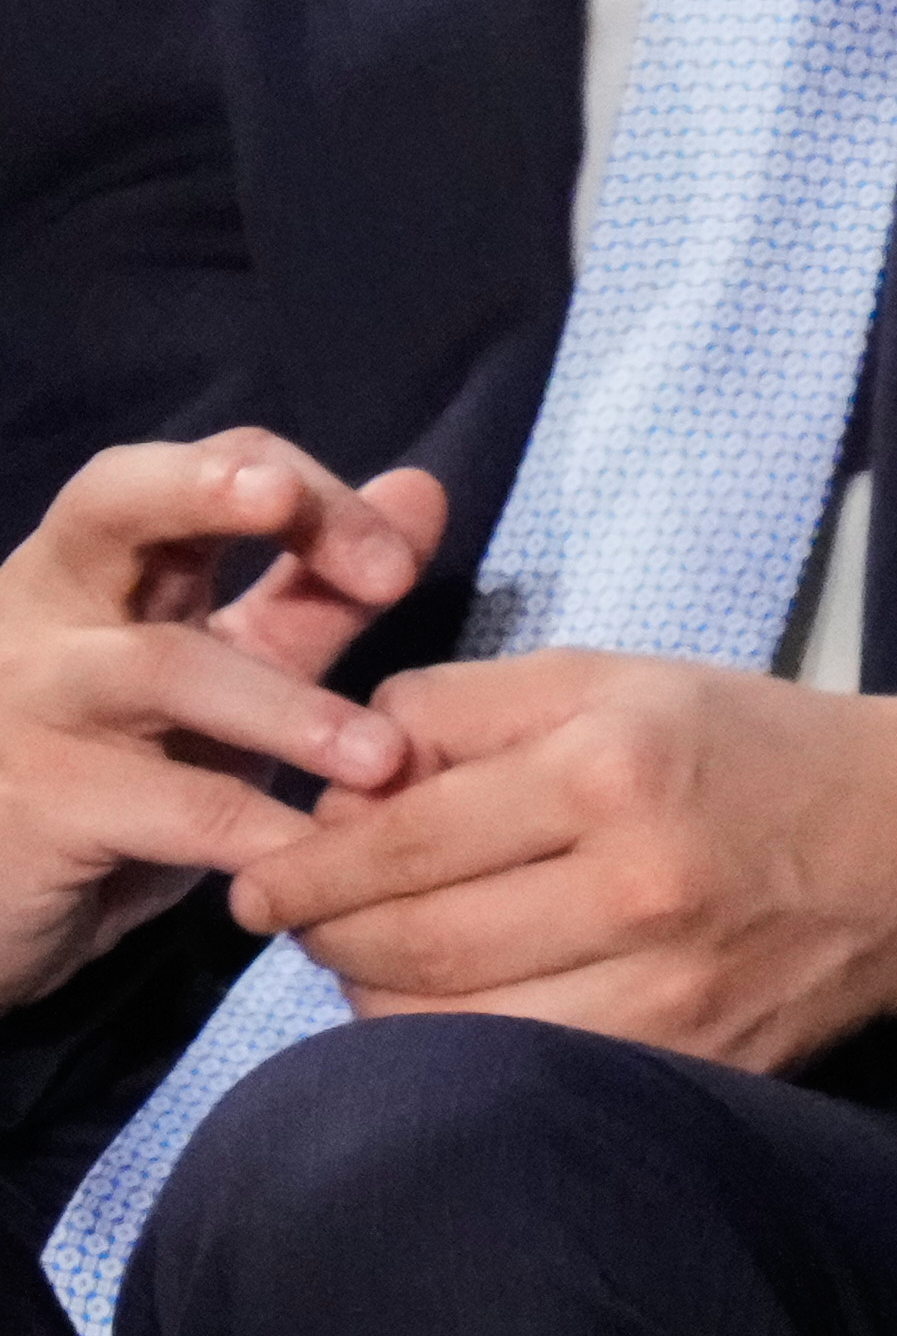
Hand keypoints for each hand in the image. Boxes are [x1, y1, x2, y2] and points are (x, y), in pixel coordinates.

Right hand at [0, 431, 442, 1009]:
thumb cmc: (118, 766)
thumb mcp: (225, 670)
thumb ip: (315, 589)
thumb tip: (420, 492)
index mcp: (97, 563)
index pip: (188, 472)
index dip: (298, 492)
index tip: (397, 561)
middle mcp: (51, 607)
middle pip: (116, 505)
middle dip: (219, 496)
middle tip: (358, 556)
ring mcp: (34, 700)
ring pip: (160, 668)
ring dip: (289, 710)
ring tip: (386, 758)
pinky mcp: (42, 805)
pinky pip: (169, 811)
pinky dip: (262, 836)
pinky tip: (334, 863)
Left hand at [233, 653, 896, 1072]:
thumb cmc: (759, 750)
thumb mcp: (614, 679)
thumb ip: (465, 709)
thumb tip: (345, 772)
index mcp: (610, 774)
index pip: (399, 835)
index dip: (305, 864)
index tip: (262, 874)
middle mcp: (637, 888)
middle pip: (411, 940)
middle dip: (323, 936)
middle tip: (294, 920)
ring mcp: (671, 991)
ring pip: (455, 1025)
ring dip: (377, 1000)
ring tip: (365, 962)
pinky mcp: (696, 1059)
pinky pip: (531, 1071)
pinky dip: (460, 1052)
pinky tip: (447, 1013)